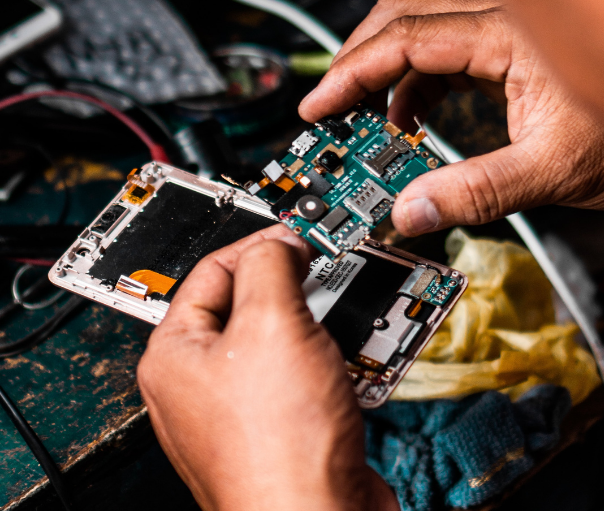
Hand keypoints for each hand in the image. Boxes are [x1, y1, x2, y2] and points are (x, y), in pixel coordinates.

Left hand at [137, 224, 397, 510]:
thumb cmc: (282, 445)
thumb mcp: (274, 324)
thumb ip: (271, 264)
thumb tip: (279, 242)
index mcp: (176, 354)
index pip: (214, 269)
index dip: (260, 243)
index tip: (299, 236)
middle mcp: (199, 383)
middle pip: (248, 303)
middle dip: (293, 287)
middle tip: (324, 273)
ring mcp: (238, 409)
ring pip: (279, 340)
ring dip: (317, 325)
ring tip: (341, 321)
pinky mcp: (277, 428)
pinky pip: (300, 374)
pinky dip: (327, 360)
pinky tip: (348, 361)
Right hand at [299, 0, 603, 233]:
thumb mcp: (553, 171)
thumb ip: (476, 192)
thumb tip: (411, 212)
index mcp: (506, 37)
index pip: (405, 40)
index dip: (352, 73)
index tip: (319, 105)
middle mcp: (499, 23)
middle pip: (401, 17)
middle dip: (357, 59)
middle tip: (330, 104)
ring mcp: (501, 35)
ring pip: (418, 33)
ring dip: (382, 75)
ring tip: (362, 121)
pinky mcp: (505, 53)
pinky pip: (442, 57)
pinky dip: (412, 87)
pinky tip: (407, 121)